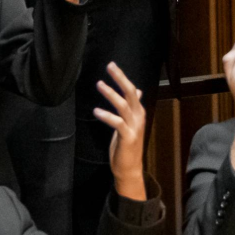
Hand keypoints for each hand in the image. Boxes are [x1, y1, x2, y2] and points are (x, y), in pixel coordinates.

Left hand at [94, 62, 146, 201]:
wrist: (130, 168)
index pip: (131, 90)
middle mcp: (138, 117)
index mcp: (138, 112)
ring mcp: (134, 127)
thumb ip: (132, 107)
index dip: (122, 78)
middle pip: (130, 93)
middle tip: (110, 66)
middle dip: (120, 79)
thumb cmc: (127, 145)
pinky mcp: (127, 137)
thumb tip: (137, 90)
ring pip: (124, 106)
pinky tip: (96, 111)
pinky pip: (117, 123)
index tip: (112, 66)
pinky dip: (107, 116)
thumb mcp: (130, 123)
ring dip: (112, 94)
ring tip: (99, 84)